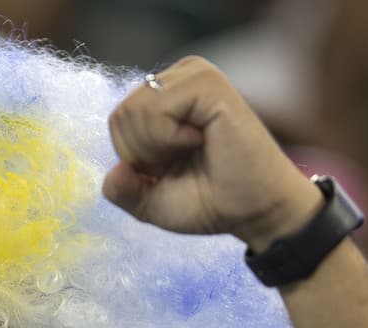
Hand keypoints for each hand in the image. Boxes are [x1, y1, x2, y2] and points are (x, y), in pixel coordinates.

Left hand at [103, 57, 322, 250]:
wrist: (254, 211)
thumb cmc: (210, 202)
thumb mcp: (151, 202)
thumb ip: (121, 190)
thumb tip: (113, 174)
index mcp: (166, 97)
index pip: (118, 120)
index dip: (135, 159)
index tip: (173, 168)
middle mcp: (180, 78)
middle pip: (122, 114)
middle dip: (144, 154)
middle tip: (184, 162)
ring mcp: (195, 76)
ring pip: (134, 110)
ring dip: (156, 148)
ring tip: (194, 150)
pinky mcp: (209, 84)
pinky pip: (157, 109)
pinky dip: (169, 139)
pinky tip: (201, 140)